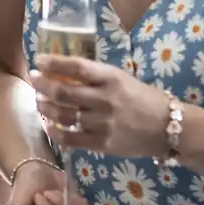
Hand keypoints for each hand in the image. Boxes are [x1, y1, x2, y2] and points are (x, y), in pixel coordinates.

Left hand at [32, 56, 172, 158]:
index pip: (77, 67)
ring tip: (39, 102)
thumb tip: (65, 74)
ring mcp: (103, 123)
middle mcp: (105, 99)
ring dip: (46, 107)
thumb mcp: (123, 80)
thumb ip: (97, 78)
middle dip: (43, 85)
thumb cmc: (145, 99)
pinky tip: (50, 126)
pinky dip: (56, 131)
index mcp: (112, 79)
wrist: (169, 128)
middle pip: (64, 91)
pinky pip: (71, 138)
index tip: (38, 60)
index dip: (54, 63)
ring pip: (64, 115)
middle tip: (34, 80)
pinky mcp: (102, 143)